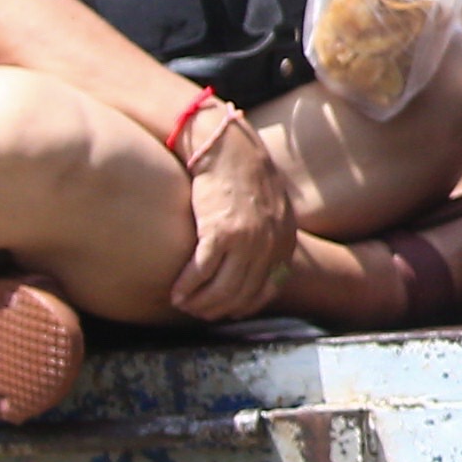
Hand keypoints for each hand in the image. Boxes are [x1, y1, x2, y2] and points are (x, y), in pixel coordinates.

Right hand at [167, 106, 297, 320]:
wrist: (229, 148)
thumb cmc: (245, 174)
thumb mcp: (272, 206)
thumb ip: (271, 235)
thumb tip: (263, 265)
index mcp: (284, 240)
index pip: (267, 289)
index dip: (244, 306)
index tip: (226, 311)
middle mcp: (269, 244)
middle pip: (241, 294)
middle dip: (218, 309)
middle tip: (198, 313)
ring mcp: (246, 240)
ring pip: (221, 290)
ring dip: (200, 303)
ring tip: (184, 304)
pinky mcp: (220, 232)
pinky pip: (201, 273)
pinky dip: (187, 288)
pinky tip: (177, 293)